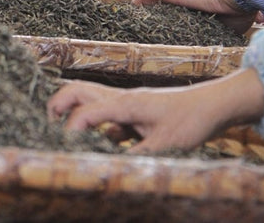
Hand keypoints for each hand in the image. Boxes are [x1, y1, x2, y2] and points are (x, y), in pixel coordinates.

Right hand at [47, 69, 263, 153]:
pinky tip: (102, 144)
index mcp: (123, 103)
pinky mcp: (132, 109)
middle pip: (75, 91)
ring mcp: (125, 102)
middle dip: (56, 107)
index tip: (66, 150)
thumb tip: (111, 172)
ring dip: (72, 112)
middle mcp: (119, 98)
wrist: (213, 105)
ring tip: (67, 136)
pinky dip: (95, 124)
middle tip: (49, 128)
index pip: (84, 112)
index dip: (70, 131)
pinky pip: (104, 112)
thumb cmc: (191, 121)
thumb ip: (134, 158)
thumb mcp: (164, 146)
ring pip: (87, 98)